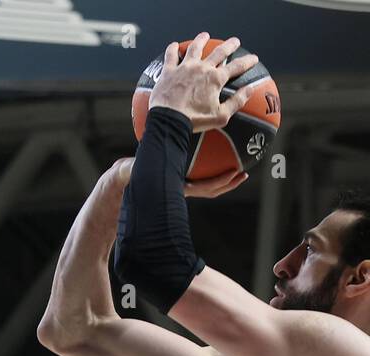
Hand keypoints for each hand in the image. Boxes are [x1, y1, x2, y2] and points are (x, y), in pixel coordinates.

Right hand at [102, 157, 247, 198]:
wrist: (126, 180)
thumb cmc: (130, 173)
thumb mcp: (135, 169)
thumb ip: (138, 166)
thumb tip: (132, 165)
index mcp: (177, 188)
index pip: (204, 188)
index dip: (221, 182)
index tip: (235, 173)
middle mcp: (182, 189)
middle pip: (211, 189)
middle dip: (229, 183)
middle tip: (244, 173)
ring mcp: (182, 186)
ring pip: (208, 185)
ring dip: (224, 178)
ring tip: (237, 166)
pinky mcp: (180, 181)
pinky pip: (199, 175)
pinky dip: (210, 167)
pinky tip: (215, 153)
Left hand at [149, 33, 258, 133]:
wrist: (169, 121)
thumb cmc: (194, 120)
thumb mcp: (221, 116)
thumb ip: (237, 102)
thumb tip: (249, 90)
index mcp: (215, 79)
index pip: (236, 66)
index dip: (247, 61)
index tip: (253, 58)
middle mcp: (201, 68)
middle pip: (219, 52)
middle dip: (229, 45)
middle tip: (234, 41)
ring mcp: (185, 67)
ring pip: (195, 48)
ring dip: (201, 40)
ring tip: (205, 35)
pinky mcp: (169, 71)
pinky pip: (171, 55)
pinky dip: (173, 49)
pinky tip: (174, 45)